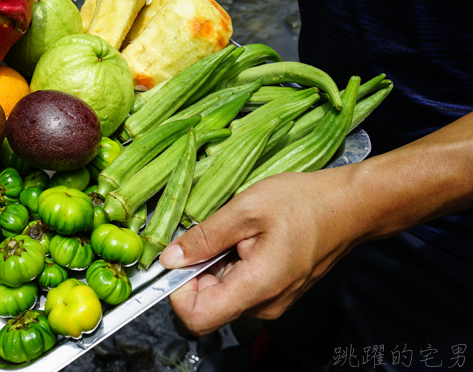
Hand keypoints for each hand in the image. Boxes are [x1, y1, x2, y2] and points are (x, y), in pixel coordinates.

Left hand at [161, 168, 363, 335]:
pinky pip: (240, 285)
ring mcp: (272, 301)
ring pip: (223, 292)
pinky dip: (233, 262)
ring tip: (240, 231)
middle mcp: (264, 305)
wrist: (351, 206)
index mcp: (256, 288)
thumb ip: (204, 237)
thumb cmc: (305, 203)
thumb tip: (170, 258)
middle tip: (217, 233)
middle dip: (199, 269)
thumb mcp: (246, 209)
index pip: (196, 318)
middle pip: (207, 303)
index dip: (177, 291)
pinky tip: (250, 237)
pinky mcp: (276, 291)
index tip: (180, 259)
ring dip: (217, 263)